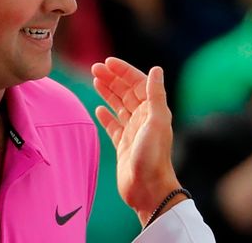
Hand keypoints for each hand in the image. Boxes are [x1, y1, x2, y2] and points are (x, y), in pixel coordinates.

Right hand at [91, 58, 182, 224]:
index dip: (124, 71)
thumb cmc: (153, 156)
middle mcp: (143, 119)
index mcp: (153, 110)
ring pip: (119, 105)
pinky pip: (113, 125)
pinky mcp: (122, 145)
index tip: (107, 62)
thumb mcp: (157, 122)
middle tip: (95, 67)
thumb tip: (156, 69)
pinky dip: (106, 115)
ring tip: (95, 80)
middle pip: (126, 92)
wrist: (147, 189)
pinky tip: (98, 108)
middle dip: (112, 78)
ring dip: (108, 92)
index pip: (138, 83)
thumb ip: (156, 95)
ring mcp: (132, 131)